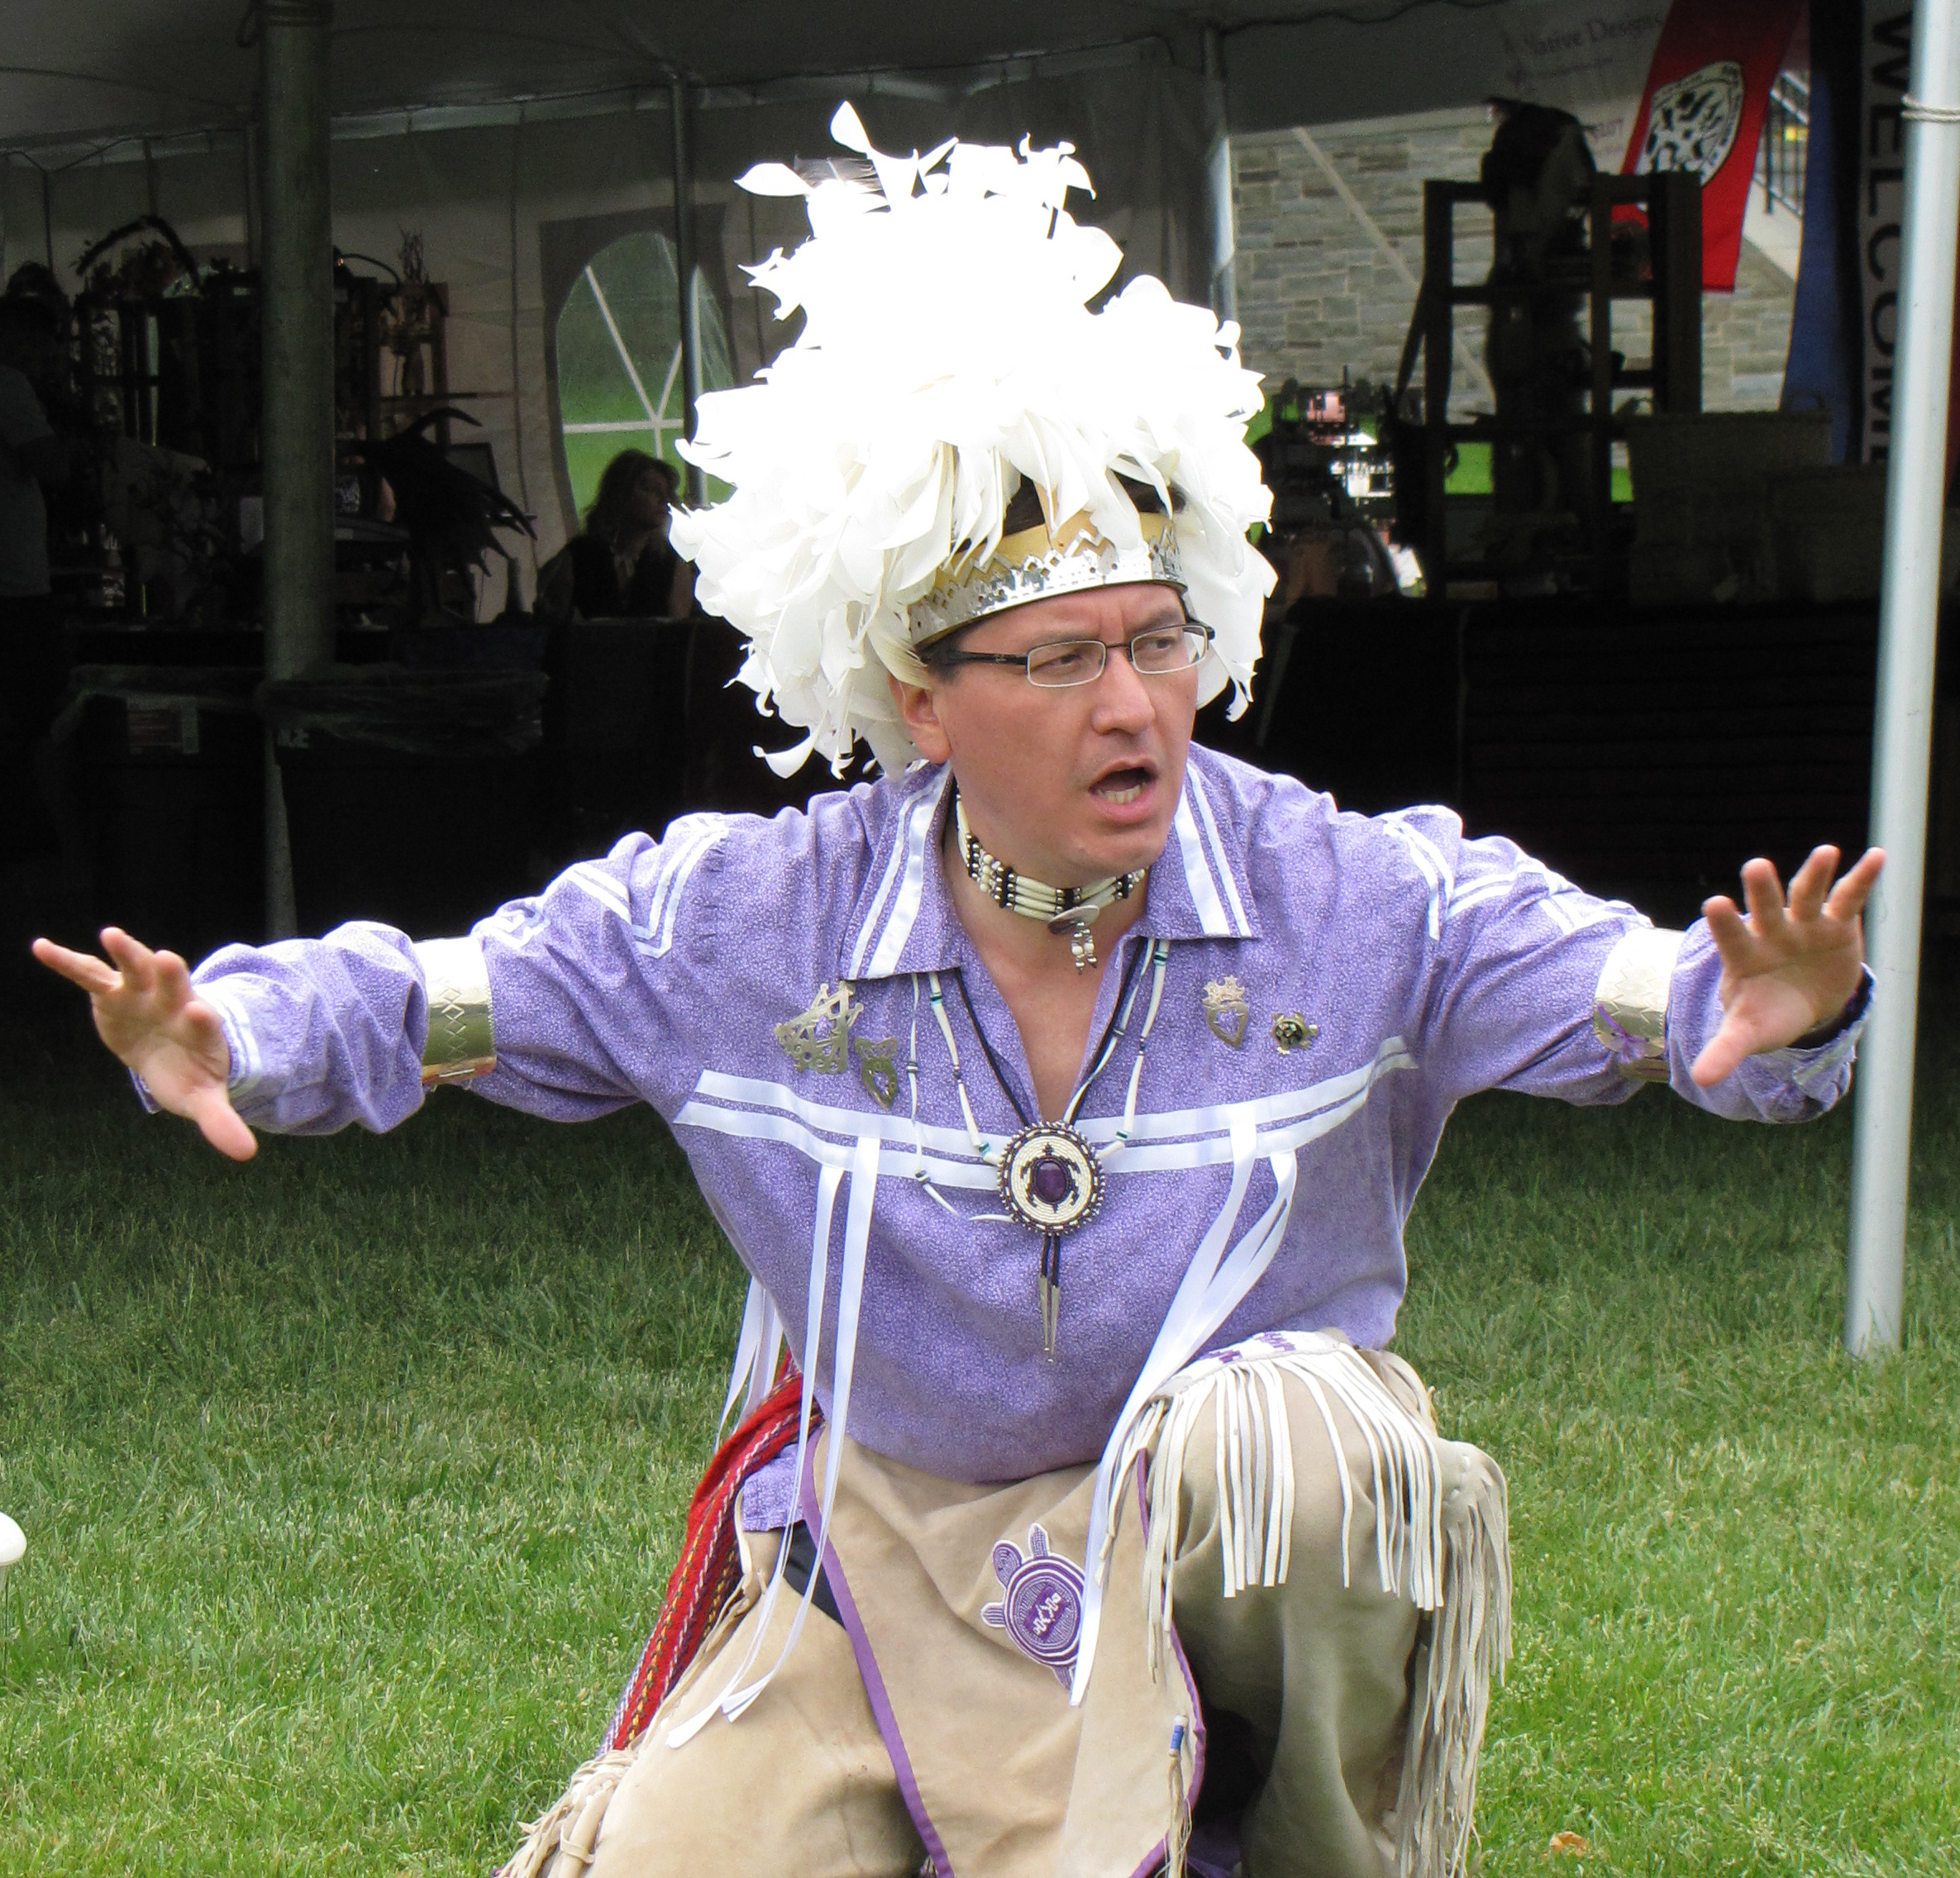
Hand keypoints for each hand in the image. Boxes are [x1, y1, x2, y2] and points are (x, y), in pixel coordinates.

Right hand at [31, 928, 256, 1159]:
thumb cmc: (190, 1073)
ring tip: (111, 935)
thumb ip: (220, 1121)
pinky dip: (66, 961)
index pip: (206, 1024)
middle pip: (176, 985)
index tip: (201, 1012)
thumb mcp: (203, 1099)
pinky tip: (40, 947)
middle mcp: (174, 1004)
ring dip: (126, 952)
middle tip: (168, 958)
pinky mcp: (112, 991)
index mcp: (201, 1031)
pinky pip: (88, 974)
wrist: (172, 1050)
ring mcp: (143, 994)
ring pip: (136, 969)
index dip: (203, 1019)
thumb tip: (246, 1155)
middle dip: (172, 974)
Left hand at [1691, 846, 1884, 1087]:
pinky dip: (1862, 878)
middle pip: (1767, 908)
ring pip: (1806, 894)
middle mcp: (1771, 933)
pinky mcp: (1836, 923)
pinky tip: (1875, 857)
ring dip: (1814, 873)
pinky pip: (1848, 897)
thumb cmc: (1767, 1012)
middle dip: (1763, 890)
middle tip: (1756, 866)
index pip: (1730, 937)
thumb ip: (1726, 1050)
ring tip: (1825, 851)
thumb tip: (1703, 1081)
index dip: (1725, 922)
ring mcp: (1803, 924)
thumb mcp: (1748, 1032)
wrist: (1801, 1002)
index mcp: (1744, 956)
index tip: (1715, 904)